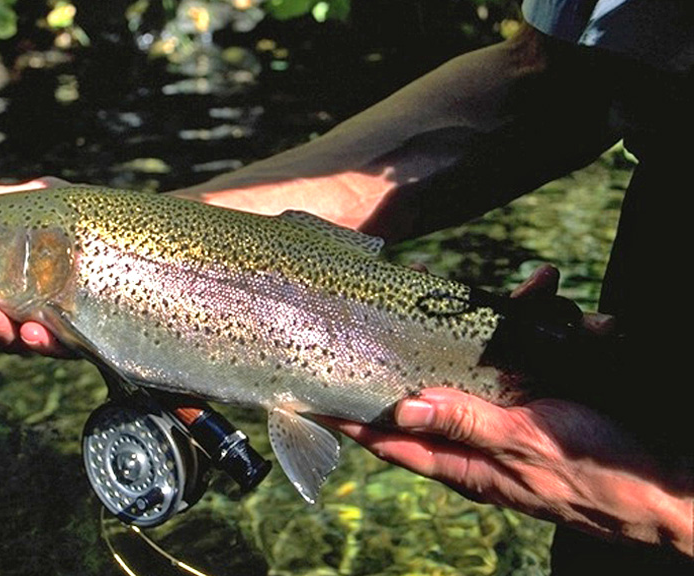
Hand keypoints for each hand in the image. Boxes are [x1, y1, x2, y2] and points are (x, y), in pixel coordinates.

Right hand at [0, 176, 73, 356]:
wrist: (156, 242)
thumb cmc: (89, 223)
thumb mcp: (40, 203)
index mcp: (9, 284)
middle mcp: (30, 311)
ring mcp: (60, 328)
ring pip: (19, 341)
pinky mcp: (91, 339)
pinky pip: (64, 347)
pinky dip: (46, 340)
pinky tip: (35, 329)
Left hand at [321, 265, 692, 556]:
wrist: (661, 485)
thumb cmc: (595, 475)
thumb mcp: (528, 446)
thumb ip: (468, 425)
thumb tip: (403, 405)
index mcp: (462, 463)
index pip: (387, 438)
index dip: (347, 419)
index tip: (309, 397)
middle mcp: (473, 441)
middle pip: (420, 395)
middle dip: (400, 352)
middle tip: (380, 312)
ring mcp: (503, 420)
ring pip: (467, 367)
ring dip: (468, 326)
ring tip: (462, 285)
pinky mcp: (536, 401)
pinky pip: (518, 356)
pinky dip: (527, 323)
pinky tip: (541, 293)